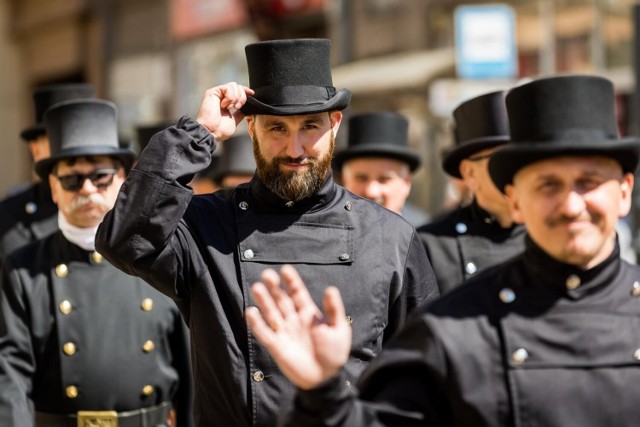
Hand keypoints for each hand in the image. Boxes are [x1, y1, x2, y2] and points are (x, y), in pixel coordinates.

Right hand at [196, 82, 253, 140]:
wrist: (211, 132)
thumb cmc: (219, 130)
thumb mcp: (233, 121)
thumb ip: (239, 114)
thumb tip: (245, 111)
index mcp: (225, 103)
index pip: (237, 91)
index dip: (245, 91)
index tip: (252, 93)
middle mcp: (221, 97)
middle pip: (237, 86)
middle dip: (242, 96)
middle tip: (238, 107)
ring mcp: (216, 94)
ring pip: (233, 85)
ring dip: (236, 97)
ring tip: (230, 107)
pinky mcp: (212, 92)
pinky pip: (227, 88)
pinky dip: (230, 97)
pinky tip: (224, 105)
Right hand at [245, 265, 351, 389]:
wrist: (325, 378)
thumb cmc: (334, 353)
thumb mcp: (339, 329)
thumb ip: (334, 309)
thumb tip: (330, 288)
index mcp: (308, 313)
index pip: (297, 293)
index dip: (291, 281)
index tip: (285, 269)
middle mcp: (293, 319)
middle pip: (281, 300)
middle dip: (274, 287)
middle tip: (267, 274)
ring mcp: (284, 332)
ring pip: (271, 313)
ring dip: (264, 301)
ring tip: (257, 287)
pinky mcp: (276, 346)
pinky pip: (264, 333)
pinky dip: (256, 323)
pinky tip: (250, 311)